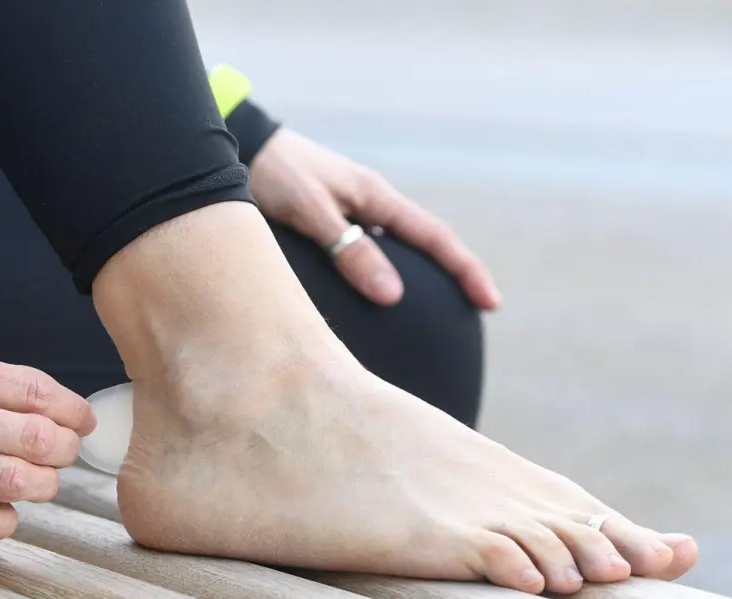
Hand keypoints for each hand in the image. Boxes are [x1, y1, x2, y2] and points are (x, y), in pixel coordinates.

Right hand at [0, 337, 96, 541]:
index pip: (31, 389)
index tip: (82, 421)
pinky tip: (3, 510)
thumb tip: (52, 408)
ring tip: (40, 481)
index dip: (71, 409)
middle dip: (63, 449)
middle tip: (64, 452)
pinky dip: (4, 520)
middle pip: (32, 437)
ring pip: (10, 481)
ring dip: (42, 485)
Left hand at [248, 129, 501, 309]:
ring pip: (397, 252)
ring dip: (418, 280)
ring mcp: (353, 213)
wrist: (241, 147)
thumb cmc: (274, 174)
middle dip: (454, 277)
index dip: (466, 271)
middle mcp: (371, 205)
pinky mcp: (330, 223)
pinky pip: (365, 254)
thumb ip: (348, 249)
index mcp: (377, 198)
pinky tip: (372, 303)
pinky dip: (379, 277)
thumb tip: (393, 295)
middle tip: (474, 314)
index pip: (436, 238)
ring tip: (430, 319)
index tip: (491, 303)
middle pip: (426, 246)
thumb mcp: (311, 211)